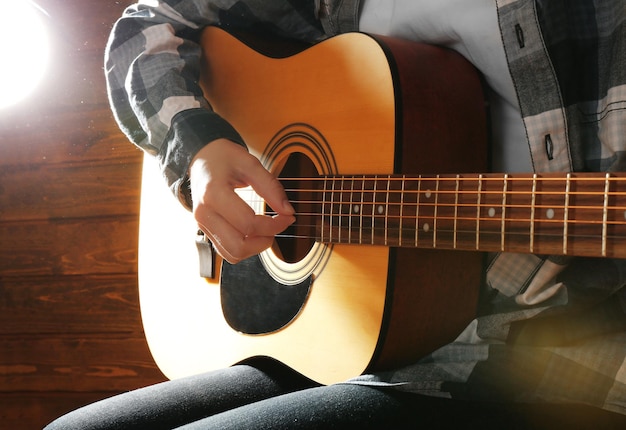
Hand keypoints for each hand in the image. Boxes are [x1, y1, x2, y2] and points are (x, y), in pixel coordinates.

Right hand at [189, 138, 294, 263]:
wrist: (201, 158)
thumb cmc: (224, 158)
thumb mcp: (250, 163)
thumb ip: (271, 187)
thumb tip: (288, 211)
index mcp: (213, 194)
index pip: (248, 224)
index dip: (274, 225)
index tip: (288, 216)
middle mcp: (204, 213)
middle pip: (238, 245)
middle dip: (264, 241)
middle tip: (277, 226)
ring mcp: (202, 224)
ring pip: (232, 254)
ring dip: (254, 248)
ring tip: (266, 230)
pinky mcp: (205, 230)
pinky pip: (226, 251)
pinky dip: (244, 248)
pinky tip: (254, 233)